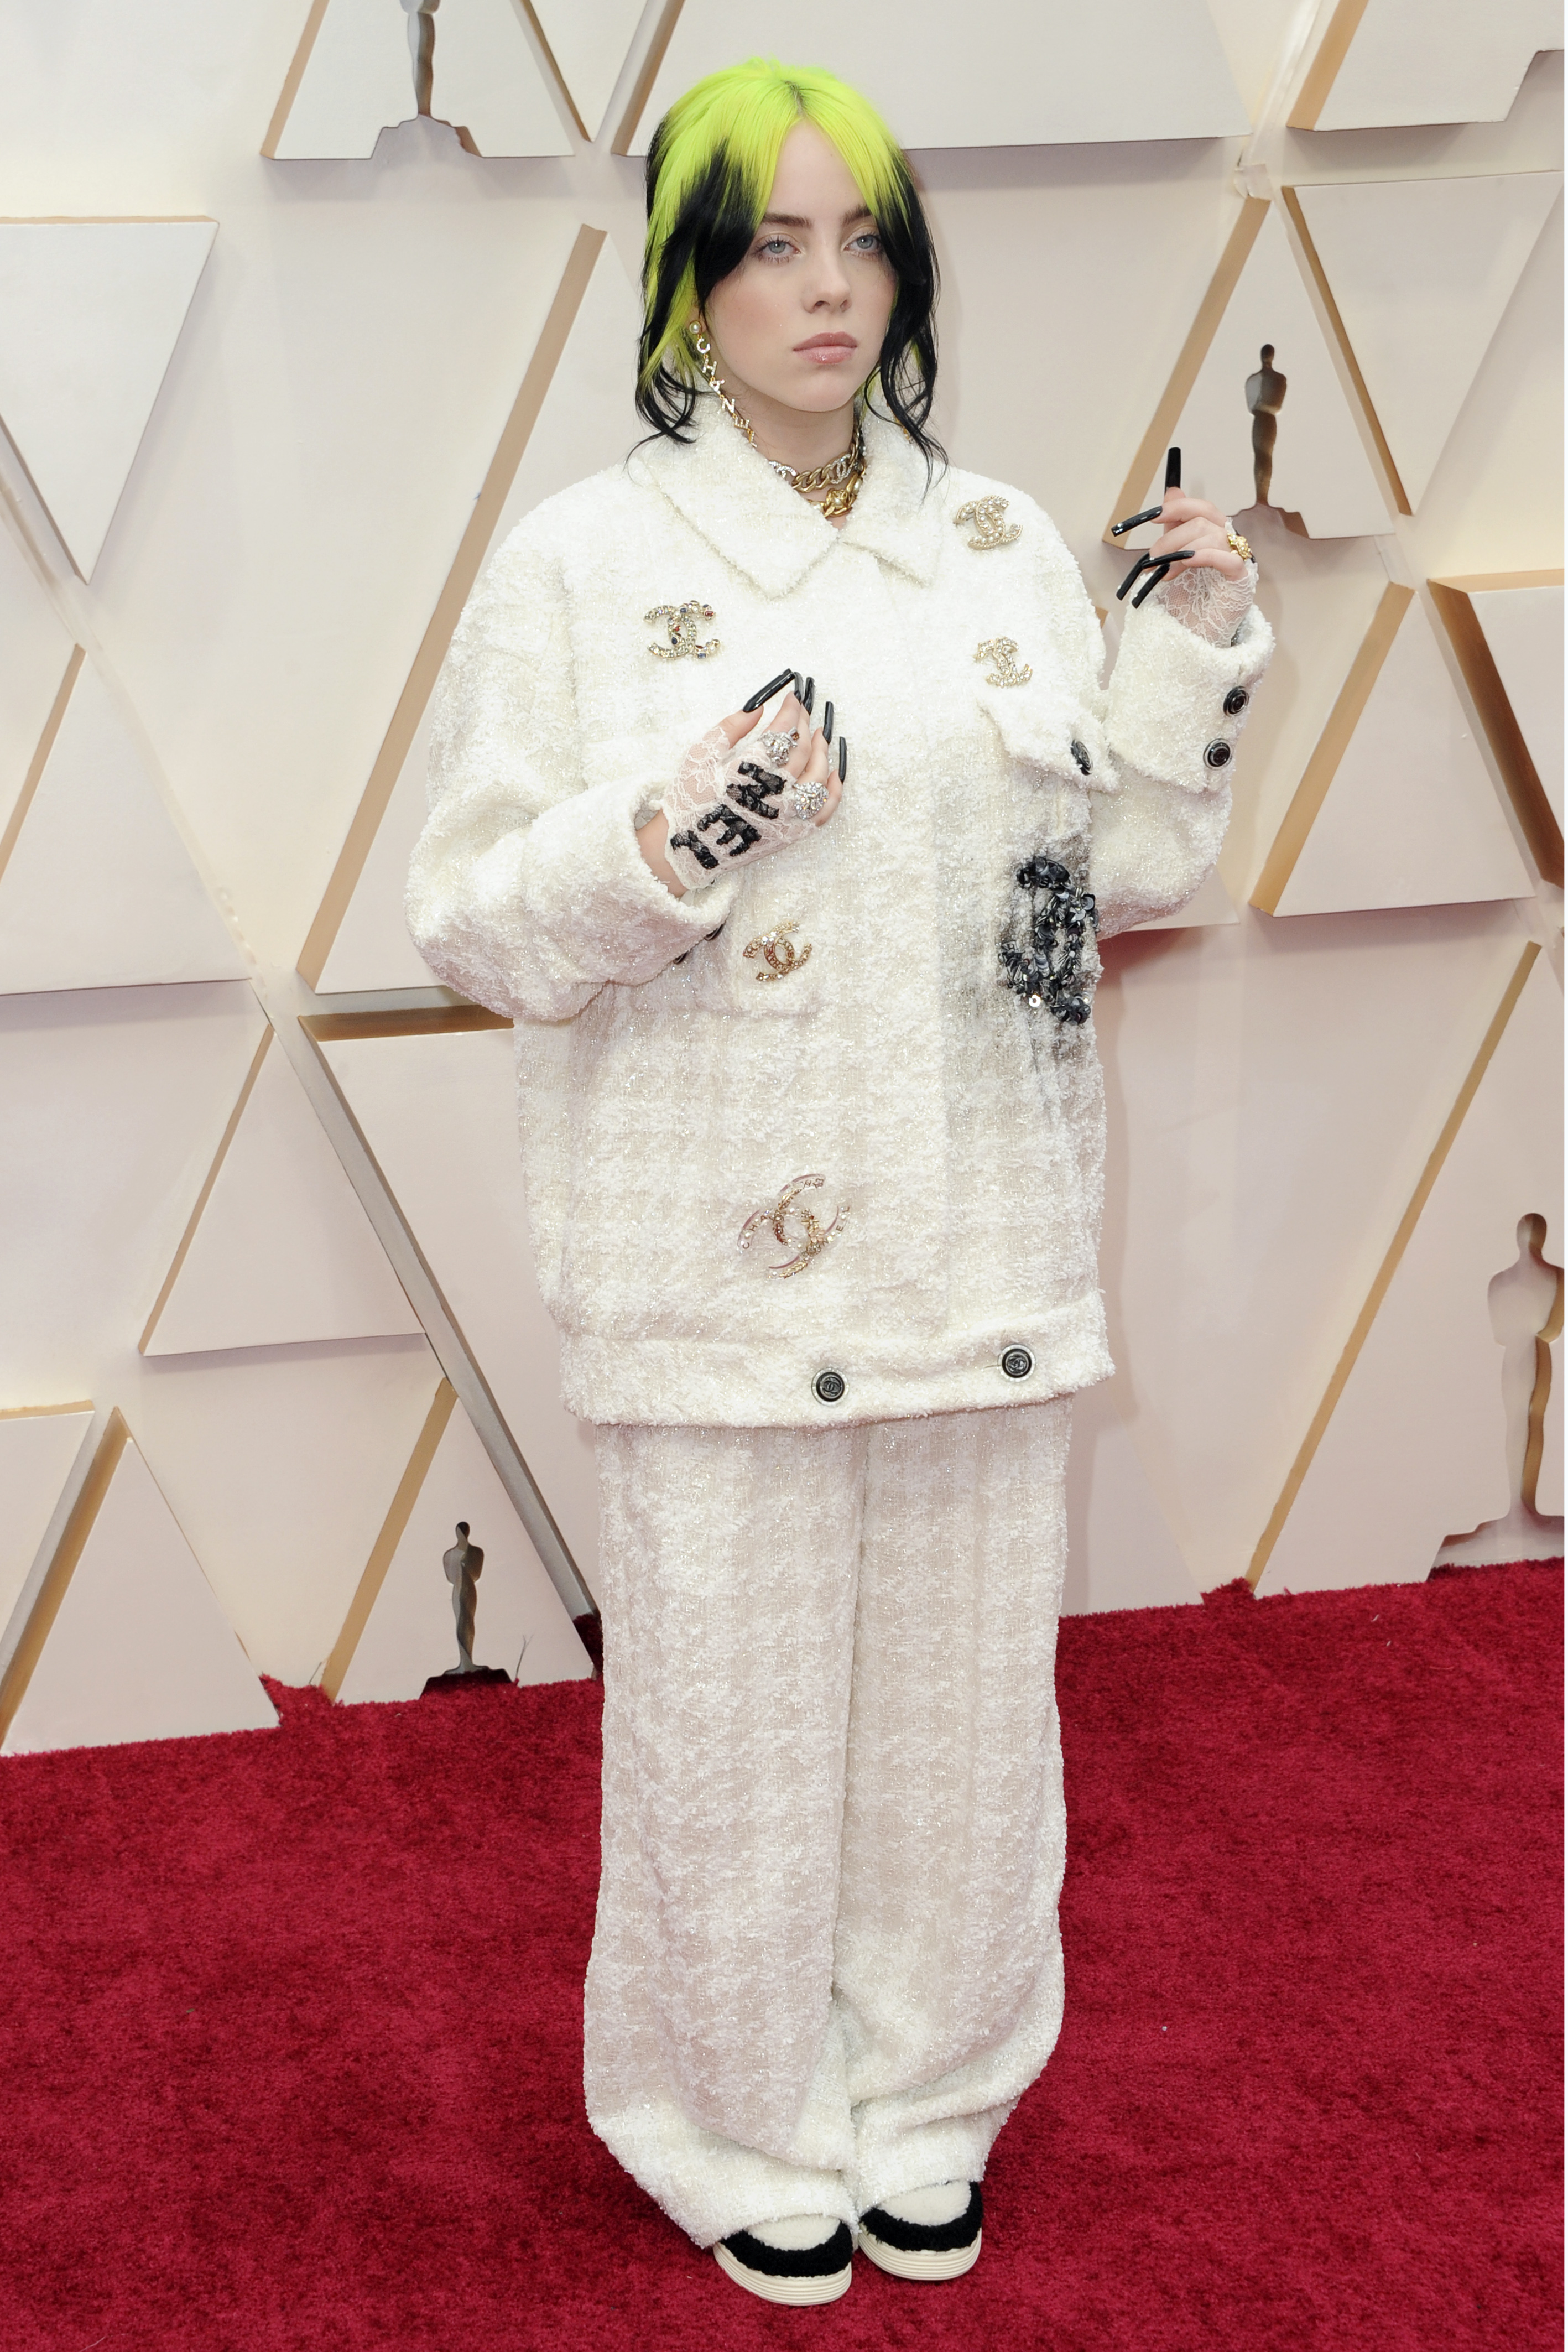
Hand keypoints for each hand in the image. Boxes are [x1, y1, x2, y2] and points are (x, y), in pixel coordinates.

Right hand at [639, 679, 845, 896]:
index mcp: (747, 770)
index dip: (791, 710)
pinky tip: (833, 773)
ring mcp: (786, 815)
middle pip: (801, 750)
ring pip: (818, 776)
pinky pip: (824, 811)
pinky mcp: (792, 834)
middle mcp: (772, 792)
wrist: (691, 849)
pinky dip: (833, 791)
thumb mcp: (699, 756)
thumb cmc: (690, 798)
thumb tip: (759, 707)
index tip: (793, 697)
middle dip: (804, 724)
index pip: (781, 732)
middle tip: (803, 712)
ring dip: (823, 750)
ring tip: (820, 735)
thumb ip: (730, 728)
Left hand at [1148, 494, 1255, 645]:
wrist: (1196, 632)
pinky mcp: (1240, 580)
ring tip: (1163, 572)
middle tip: (1153, 556)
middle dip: (1172, 537)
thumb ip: (1175, 526)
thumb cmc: (1189, 595)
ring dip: (1181, 551)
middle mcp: (1228, 543)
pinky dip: (1204, 557)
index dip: (1179, 506)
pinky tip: (1186, 563)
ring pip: (1212, 536)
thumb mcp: (1175, 555)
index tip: (1154, 516)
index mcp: (1214, 534)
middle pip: (1204, 521)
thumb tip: (1172, 491)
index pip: (1202, 508)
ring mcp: (1237, 560)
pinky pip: (1228, 559)